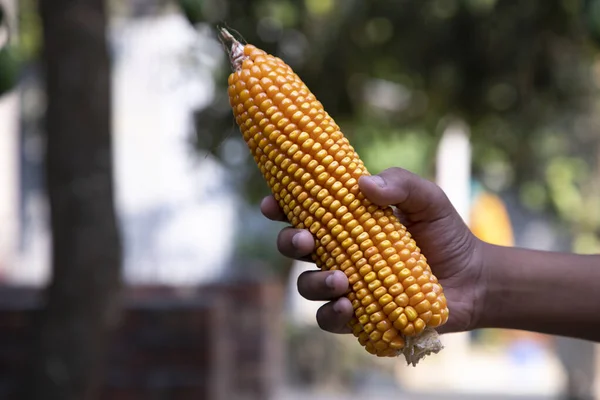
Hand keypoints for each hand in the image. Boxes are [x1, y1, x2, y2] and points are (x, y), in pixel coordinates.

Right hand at [260, 167, 486, 335]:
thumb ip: (400, 183)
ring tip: (341, 280)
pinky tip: (349, 306)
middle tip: (307, 240)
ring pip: (307, 285)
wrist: (473, 279)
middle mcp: (340, 253)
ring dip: (315, 282)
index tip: (272, 204)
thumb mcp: (428, 199)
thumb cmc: (445, 234)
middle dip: (290, 242)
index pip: (304, 211)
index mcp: (347, 221)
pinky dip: (332, 314)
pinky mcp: (359, 316)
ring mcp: (347, 286)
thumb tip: (363, 185)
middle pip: (294, 247)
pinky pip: (329, 319)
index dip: (281, 207)